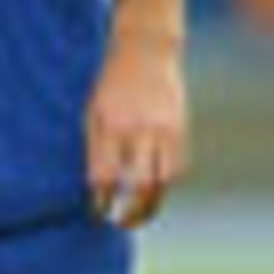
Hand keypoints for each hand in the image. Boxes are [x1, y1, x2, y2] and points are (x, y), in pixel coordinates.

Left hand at [84, 27, 189, 229]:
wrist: (145, 49)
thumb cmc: (111, 85)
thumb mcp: (93, 111)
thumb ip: (95, 148)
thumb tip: (99, 188)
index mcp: (110, 125)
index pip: (106, 177)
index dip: (102, 201)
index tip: (99, 212)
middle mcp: (138, 129)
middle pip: (139, 185)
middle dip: (131, 212)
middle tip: (122, 223)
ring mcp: (162, 129)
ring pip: (163, 181)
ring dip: (153, 204)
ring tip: (141, 214)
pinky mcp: (180, 127)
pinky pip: (177, 167)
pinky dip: (166, 183)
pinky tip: (156, 188)